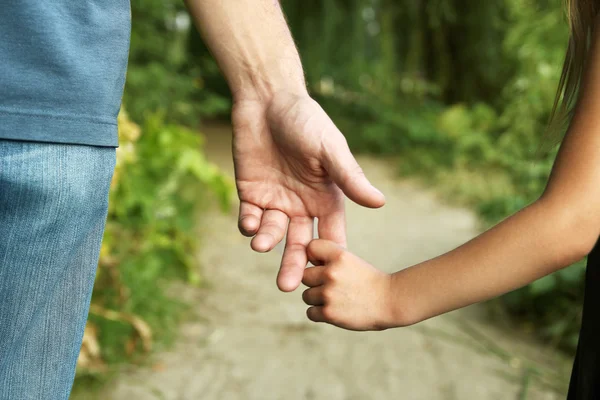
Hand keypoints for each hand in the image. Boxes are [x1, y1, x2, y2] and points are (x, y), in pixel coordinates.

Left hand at [232, 91, 384, 291]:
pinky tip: (250, 224)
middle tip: (290, 286)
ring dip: (268, 242)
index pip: (331, 235)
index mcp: (325, 197)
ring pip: (273, 233)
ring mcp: (276, 200)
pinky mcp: (251, 192)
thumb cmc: (306, 120)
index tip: (327, 275)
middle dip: (295, 264)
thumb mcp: (330, 149)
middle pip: (300, 243)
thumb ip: (349, 177)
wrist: (268, 98)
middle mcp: (302, 204)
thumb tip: (380, 203)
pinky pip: (250, 218)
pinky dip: (249, 225)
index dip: (328, 255)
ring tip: (263, 244)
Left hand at [301, 239, 393, 330]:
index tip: (323, 264)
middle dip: (315, 282)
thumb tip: (302, 265)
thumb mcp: (350, 261)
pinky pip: (311, 312)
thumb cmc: (368, 280)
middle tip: (333, 287)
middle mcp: (331, 272)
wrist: (390, 301)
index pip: (311, 247)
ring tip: (337, 299)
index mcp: (339, 255)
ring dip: (317, 299)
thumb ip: (328, 260)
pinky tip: (336, 310)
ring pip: (306, 295)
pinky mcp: (329, 312)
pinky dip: (320, 314)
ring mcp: (329, 293)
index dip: (314, 257)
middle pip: (305, 275)